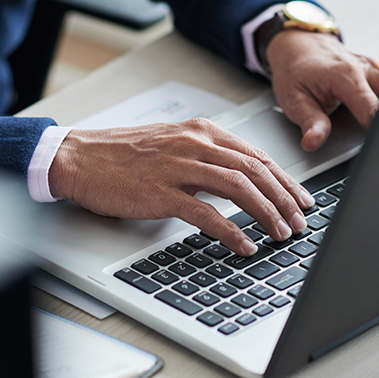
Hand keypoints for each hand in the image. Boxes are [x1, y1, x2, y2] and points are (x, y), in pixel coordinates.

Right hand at [48, 118, 315, 255]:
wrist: (78, 157)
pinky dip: (231, 231)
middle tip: (300, 220)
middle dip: (284, 198)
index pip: (255, 155)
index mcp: (200, 131)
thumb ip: (205, 156)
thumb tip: (240, 179)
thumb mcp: (172, 143)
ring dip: (266, 213)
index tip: (300, 198)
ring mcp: (178, 167)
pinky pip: (206, 214)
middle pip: (255, 170)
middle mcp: (194, 144)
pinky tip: (244, 245)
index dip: (284, 179)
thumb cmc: (121, 154)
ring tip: (281, 233)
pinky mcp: (161, 192)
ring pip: (238, 188)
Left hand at [267, 30, 378, 150]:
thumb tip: (313, 142)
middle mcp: (365, 68)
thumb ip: (310, 123)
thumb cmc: (295, 71)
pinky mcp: (378, 70)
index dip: (378, 128)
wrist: (297, 45)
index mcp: (346, 75)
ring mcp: (375, 67)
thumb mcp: (295, 100)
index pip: (373, 108)